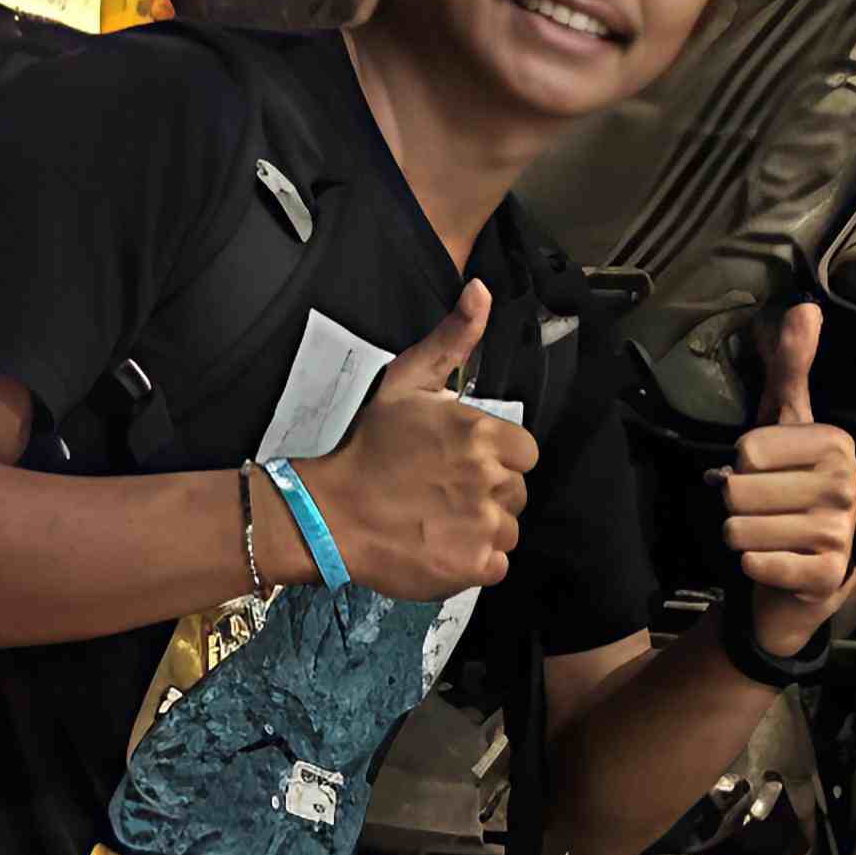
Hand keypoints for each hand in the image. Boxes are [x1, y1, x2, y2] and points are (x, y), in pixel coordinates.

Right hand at [305, 282, 537, 600]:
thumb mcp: (407, 381)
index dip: (496, 459)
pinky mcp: (472, 566)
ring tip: (438, 519)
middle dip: (488, 493)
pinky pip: (497, 564)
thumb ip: (452, 337)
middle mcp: (489, 478)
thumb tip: (481, 289)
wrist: (330, 512)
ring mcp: (482, 526)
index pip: (525, 454)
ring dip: (482, 529)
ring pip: (508, 530)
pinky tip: (441, 545)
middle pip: (517, 492)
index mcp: (482, 433)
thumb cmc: (369, 446)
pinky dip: (474, 561)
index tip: (460, 463)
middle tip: (441, 492)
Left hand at [722, 303, 855, 657]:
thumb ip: (791, 367)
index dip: (740, 468)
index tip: (767, 477)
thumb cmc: (787, 491)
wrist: (803, 579)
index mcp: (836, 443)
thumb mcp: (785, 424)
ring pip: (740, 529)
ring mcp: (841, 532)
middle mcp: (847, 484)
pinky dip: (752, 567)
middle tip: (764, 511)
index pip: (746, 450)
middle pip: (739, 489)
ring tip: (768, 537)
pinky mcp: (825, 576)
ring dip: (741, 537)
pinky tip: (775, 563)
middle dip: (736, 505)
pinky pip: (756, 563)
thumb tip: (805, 305)